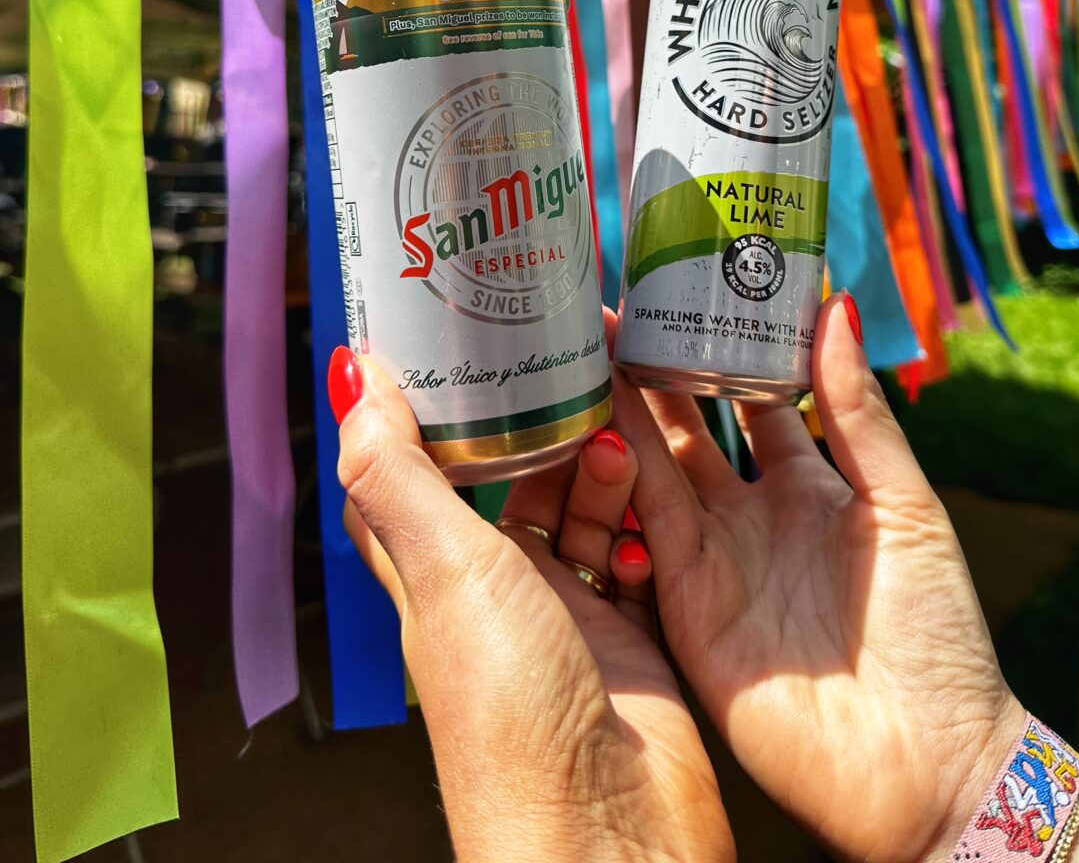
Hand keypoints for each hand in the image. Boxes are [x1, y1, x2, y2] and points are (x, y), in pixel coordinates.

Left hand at [331, 337, 733, 862]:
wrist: (614, 836)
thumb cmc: (513, 724)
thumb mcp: (447, 574)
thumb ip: (400, 477)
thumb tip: (350, 380)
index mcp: (435, 576)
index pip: (411, 474)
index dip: (420, 409)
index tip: (446, 340)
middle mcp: (497, 593)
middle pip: (514, 482)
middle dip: (544, 426)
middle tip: (578, 368)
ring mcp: (566, 617)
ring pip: (580, 512)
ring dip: (602, 469)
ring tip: (622, 435)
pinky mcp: (631, 639)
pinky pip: (637, 556)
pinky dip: (645, 524)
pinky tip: (654, 503)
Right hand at [611, 293, 1024, 862]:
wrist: (922, 761)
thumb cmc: (936, 636)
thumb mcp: (906, 505)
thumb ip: (860, 413)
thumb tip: (838, 308)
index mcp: (810, 485)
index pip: (751, 398)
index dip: (718, 348)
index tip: (687, 292)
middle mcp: (751, 515)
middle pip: (686, 427)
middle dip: (650, 371)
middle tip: (611, 311)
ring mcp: (714, 558)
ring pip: (652, 466)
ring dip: (619, 410)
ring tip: (585, 349)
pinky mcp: (685, 603)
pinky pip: (641, 526)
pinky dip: (614, 477)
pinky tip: (588, 425)